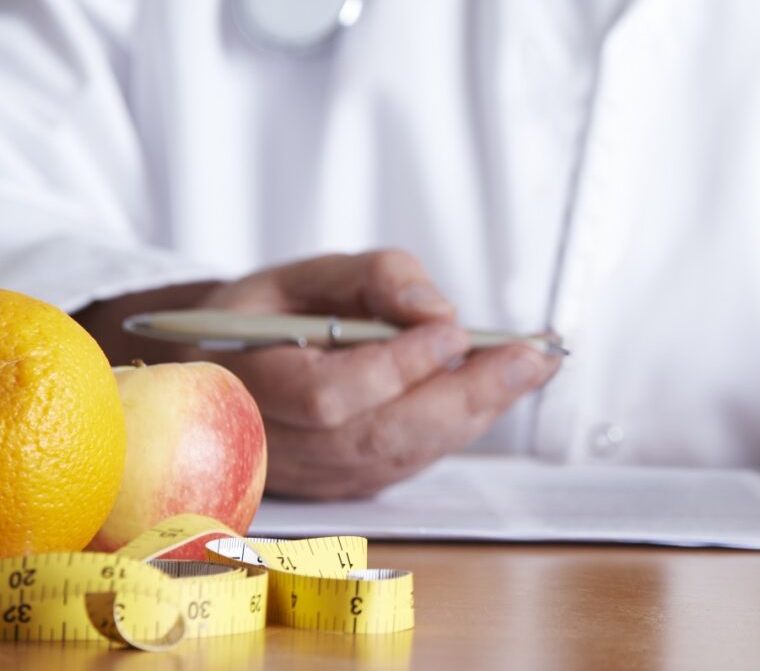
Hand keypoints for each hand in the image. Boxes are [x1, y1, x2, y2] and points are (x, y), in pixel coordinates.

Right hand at [77, 250, 561, 497]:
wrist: (227, 373)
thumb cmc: (265, 318)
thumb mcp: (301, 275)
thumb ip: (369, 279)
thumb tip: (432, 307)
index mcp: (248, 385)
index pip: (330, 396)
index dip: (396, 367)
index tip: (451, 329)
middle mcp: (278, 447)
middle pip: (379, 437)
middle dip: (464, 395)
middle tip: (529, 357)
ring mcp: (314, 476)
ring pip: (403, 455)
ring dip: (476, 411)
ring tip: (532, 366)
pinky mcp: (348, 484)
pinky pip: (412, 460)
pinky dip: (461, 424)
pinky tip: (501, 387)